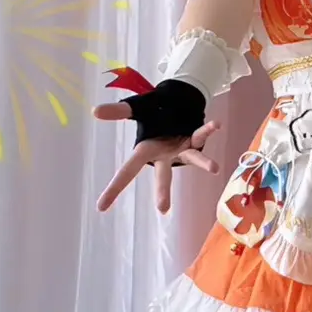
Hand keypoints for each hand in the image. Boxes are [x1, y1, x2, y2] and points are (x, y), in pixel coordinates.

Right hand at [92, 100, 220, 214]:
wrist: (177, 102)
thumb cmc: (155, 111)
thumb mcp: (136, 109)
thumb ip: (118, 112)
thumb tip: (95, 111)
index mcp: (146, 150)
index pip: (126, 172)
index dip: (114, 189)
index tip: (100, 207)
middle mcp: (164, 155)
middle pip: (162, 175)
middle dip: (163, 191)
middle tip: (163, 209)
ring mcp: (182, 150)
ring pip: (192, 158)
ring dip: (203, 163)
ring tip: (214, 168)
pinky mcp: (195, 140)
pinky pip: (201, 135)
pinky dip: (208, 130)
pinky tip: (215, 125)